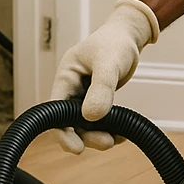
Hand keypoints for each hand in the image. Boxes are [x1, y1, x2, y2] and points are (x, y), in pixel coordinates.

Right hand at [50, 0, 159, 152]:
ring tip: (118, 138)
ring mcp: (83, 95)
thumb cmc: (115, 42)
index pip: (55, 110)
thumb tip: (91, 116)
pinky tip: (122, 132)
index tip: (77, 147)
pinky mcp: (96, 100)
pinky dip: (109, 129)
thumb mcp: (109, 62)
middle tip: (107, 142)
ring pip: (84, 124)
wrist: (128, 36)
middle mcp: (71, 88)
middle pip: (70, 122)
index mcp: (66, 76)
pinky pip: (98, 121)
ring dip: (99, 135)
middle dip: (87, 136)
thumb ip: (101, 87)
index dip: (62, 131)